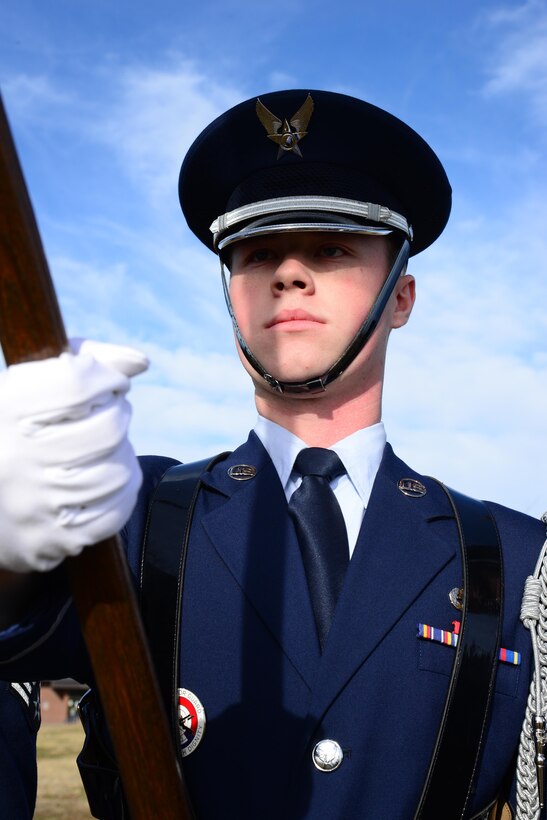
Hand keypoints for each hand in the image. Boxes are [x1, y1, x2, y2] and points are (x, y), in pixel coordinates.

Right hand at [0, 340, 147, 571]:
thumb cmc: (13, 432)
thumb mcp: (27, 386)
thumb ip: (82, 357)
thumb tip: (139, 362)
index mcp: (6, 411)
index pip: (78, 383)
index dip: (107, 377)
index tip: (110, 383)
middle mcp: (16, 458)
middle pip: (109, 428)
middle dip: (118, 416)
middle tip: (108, 415)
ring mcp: (34, 503)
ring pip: (119, 471)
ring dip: (121, 454)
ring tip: (103, 450)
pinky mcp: (52, 539)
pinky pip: (115, 511)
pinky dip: (120, 492)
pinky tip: (103, 481)